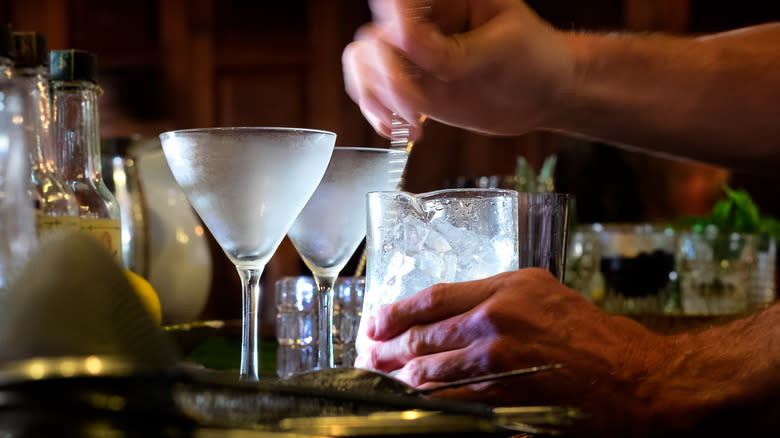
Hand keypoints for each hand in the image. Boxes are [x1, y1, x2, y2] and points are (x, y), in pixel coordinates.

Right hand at [342, 0, 575, 138]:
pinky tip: (397, 130)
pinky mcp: (415, 90)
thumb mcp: (503, 45)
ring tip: (410, 123)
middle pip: (372, 41)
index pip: (396, 4)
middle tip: (417, 106)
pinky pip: (376, 96)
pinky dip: (377, 113)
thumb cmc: (536, 57)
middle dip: (389, 78)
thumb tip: (404, 40)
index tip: (410, 50)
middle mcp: (421, 27)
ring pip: (364, 68)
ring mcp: (414, 60)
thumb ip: (453, 49)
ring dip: (377, 99)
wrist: (548, 94)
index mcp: (443, 2)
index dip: (393, 26)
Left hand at [355, 268, 670, 435]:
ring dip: (399, 379)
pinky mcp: (506, 400)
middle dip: (387, 349)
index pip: (433, 298)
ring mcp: (500, 365)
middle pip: (423, 338)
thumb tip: (448, 308)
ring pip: (429, 373)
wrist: (632, 377)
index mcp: (505, 290)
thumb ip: (495, 294)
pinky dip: (427, 403)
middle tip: (368, 355)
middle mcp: (497, 323)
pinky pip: (452, 403)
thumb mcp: (542, 291)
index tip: (375, 321)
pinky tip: (413, 402)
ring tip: (381, 380)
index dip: (396, 311)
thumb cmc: (590, 333)